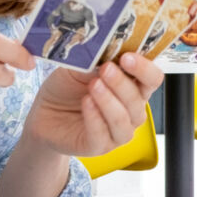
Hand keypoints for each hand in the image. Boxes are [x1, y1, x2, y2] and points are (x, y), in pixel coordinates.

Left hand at [24, 53, 162, 156]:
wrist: (44, 113)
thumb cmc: (66, 89)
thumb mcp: (80, 67)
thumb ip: (97, 61)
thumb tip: (108, 50)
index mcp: (133, 88)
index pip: (152, 79)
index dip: (144, 68)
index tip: (127, 57)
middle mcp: (131, 111)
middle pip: (138, 99)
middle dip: (122, 83)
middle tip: (106, 68)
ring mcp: (117, 131)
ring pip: (124, 120)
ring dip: (109, 101)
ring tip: (94, 85)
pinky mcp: (99, 146)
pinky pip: (102, 134)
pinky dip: (95, 117)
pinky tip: (86, 102)